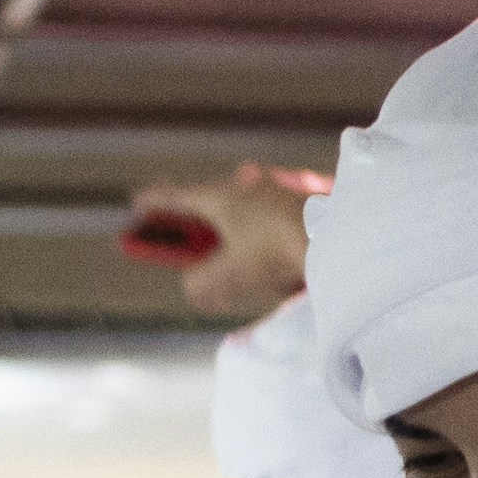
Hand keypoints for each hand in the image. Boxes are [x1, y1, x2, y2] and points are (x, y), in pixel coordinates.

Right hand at [118, 159, 329, 322]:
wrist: (341, 240)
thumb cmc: (280, 250)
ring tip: (223, 265)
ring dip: (225, 240)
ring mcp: (272, 196)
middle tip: (177, 243)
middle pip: (206, 208)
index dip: (152, 205)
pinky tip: (263, 268)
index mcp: (219, 196)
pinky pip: (264, 226)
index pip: (174, 197)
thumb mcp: (229, 275)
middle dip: (190, 229)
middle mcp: (244, 189)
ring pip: (238, 218)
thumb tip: (195, 288)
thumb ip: (200, 284)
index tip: (137, 205)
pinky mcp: (297, 210)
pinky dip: (253, 242)